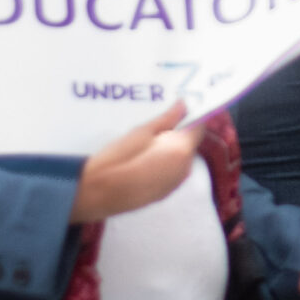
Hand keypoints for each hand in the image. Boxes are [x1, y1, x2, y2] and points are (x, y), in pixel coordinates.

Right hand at [70, 104, 207, 221]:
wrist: (99, 193)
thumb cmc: (119, 158)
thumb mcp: (141, 131)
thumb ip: (167, 119)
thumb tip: (184, 105)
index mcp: (182, 150)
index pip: (199, 126)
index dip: (191, 116)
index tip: (179, 109)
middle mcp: (185, 168)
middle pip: (190, 144)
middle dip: (178, 134)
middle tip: (155, 127)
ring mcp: (176, 184)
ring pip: (181, 159)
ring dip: (171, 150)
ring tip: (145, 145)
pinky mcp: (165, 194)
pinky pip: (171, 173)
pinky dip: (164, 165)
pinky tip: (143, 163)